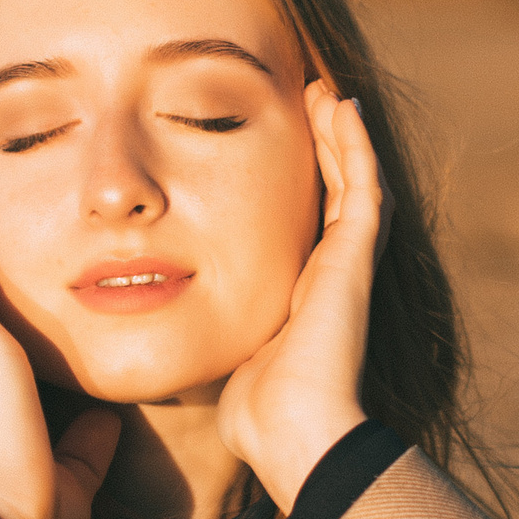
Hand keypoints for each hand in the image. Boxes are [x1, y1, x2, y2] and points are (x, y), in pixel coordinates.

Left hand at [0, 211, 123, 518]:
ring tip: (103, 326)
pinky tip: (125, 402)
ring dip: (75, 365)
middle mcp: (6, 402)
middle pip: (15, 346)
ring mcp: (43, 438)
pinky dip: (108, 419)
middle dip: (26, 312)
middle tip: (47, 268)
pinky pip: (97, 436)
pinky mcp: (77, 472)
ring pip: (61, 390)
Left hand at [215, 81, 384, 512]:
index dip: (292, 182)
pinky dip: (354, 142)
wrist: (294, 430)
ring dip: (337, 132)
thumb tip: (155, 318)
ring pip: (351, 178)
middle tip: (305, 98)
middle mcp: (328, 272)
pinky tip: (341, 104)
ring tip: (322, 88)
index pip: (300, 221)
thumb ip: (205, 327)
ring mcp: (348, 262)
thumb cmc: (252, 410)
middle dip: (319, 146)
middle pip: (331, 191)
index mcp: (299, 292)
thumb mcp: (221, 350)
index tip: (268, 142)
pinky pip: (363, 184)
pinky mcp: (355, 256)